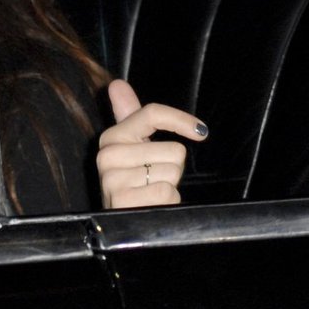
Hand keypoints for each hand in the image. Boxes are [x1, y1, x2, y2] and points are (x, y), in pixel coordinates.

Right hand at [96, 78, 207, 208]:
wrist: (122, 224)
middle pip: (172, 148)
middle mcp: (107, 156)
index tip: (201, 131)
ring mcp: (113, 179)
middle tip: (152, 179)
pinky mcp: (123, 200)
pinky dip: (167, 201)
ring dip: (169, 185)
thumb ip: (127, 115)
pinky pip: (167, 191)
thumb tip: (116, 84)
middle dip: (171, 167)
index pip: (151, 113)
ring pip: (172, 171)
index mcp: (111, 138)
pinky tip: (152, 206)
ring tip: (150, 193)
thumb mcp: (130, 149)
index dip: (180, 120)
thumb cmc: (133, 183)